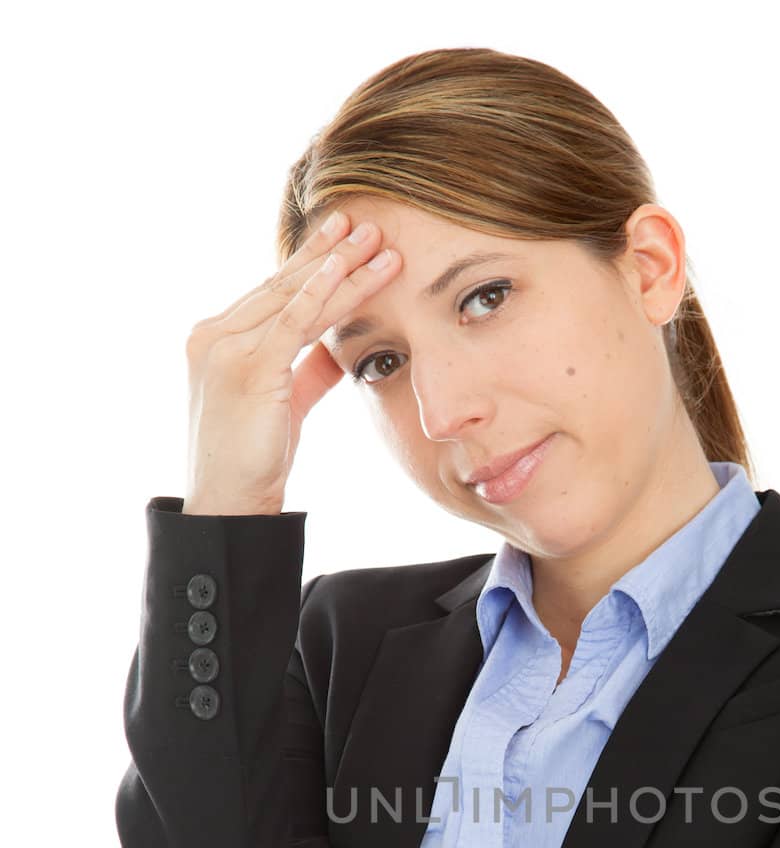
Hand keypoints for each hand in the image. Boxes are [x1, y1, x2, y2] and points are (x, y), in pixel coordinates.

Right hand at [182, 208, 402, 512]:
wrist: (230, 503)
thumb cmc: (253, 461)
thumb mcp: (285, 407)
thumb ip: (307, 374)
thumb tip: (338, 352)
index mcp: (219, 341)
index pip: (274, 294)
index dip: (312, 265)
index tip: (345, 239)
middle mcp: (215, 335)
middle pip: (282, 285)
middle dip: (327, 253)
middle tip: (365, 223)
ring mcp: (225, 349)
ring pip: (292, 298)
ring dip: (338, 268)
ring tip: (375, 242)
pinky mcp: (246, 368)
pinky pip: (290, 322)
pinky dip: (319, 293)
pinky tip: (344, 269)